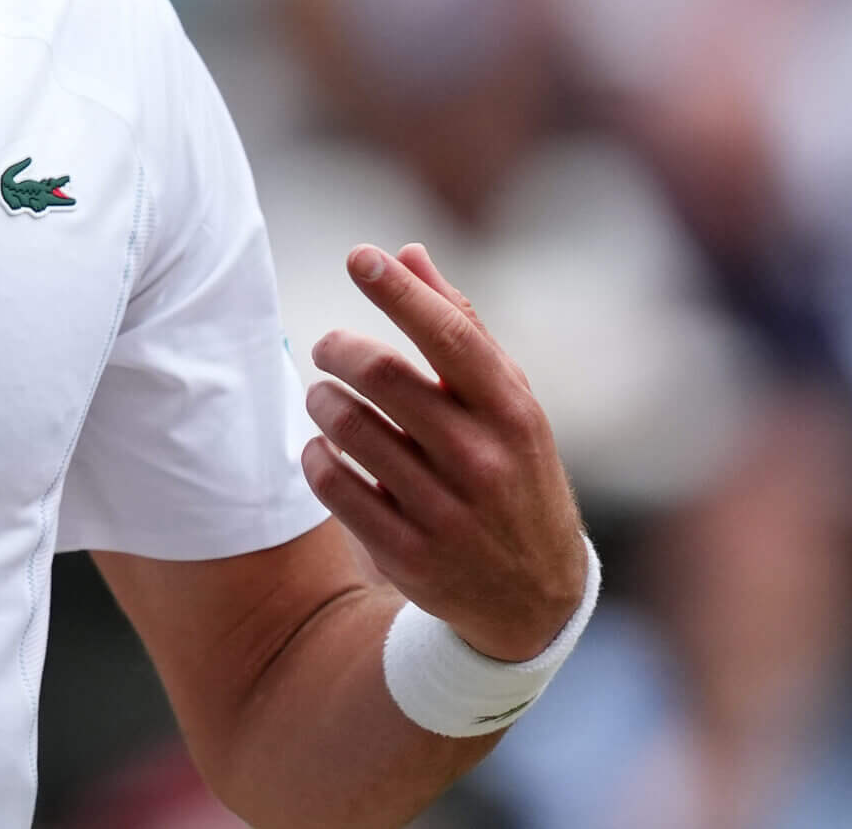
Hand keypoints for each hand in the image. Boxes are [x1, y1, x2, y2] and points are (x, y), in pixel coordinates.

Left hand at [301, 242, 587, 661]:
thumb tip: (408, 252)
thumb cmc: (514, 470)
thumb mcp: (508, 402)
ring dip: (321, 400)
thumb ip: (461, 326)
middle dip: (338, 348)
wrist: (535, 598)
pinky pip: (333, 487)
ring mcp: (446, 512)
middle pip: (382, 376)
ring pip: (349, 428)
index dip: (399, 291)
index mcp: (512, 411)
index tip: (359, 256)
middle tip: (326, 347)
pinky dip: (316, 456)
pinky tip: (323, 448)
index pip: (449, 334)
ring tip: (323, 396)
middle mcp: (483, 459)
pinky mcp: (409, 557)